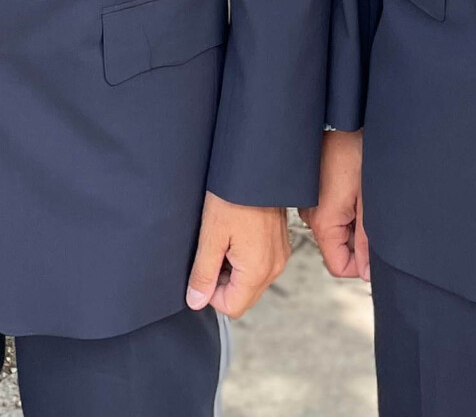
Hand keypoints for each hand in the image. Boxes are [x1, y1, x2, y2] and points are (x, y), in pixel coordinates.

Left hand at [186, 193, 289, 317]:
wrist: (257, 168)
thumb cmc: (234, 196)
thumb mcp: (211, 235)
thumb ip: (203, 273)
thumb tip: (196, 301)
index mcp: (257, 270)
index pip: (232, 307)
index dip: (211, 294)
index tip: (203, 269)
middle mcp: (274, 268)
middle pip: (243, 297)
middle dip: (223, 283)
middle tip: (213, 253)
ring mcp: (280, 256)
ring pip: (251, 282)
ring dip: (233, 271)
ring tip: (224, 241)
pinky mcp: (280, 245)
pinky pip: (260, 266)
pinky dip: (245, 260)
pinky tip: (235, 236)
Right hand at [300, 130, 369, 280]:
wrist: (338, 121)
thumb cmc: (353, 152)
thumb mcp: (368, 202)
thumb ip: (367, 241)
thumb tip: (366, 272)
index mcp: (323, 222)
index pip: (339, 266)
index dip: (360, 264)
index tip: (375, 248)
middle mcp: (309, 217)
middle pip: (337, 249)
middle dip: (358, 241)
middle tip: (371, 214)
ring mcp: (307, 205)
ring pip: (334, 232)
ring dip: (351, 224)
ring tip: (362, 198)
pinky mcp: (310, 195)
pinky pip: (328, 215)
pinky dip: (343, 210)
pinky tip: (353, 191)